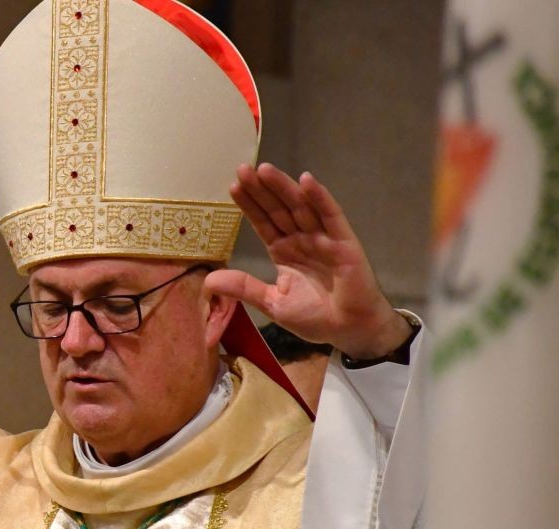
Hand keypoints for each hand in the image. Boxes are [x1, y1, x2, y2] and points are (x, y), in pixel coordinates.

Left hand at [205, 163, 410, 358]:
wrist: (350, 330)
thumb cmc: (315, 317)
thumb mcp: (272, 303)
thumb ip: (245, 288)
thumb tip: (208, 281)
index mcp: (284, 251)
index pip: (264, 222)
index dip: (250, 205)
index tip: (233, 186)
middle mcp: (302, 239)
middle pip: (279, 209)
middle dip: (261, 190)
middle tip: (243, 169)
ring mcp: (323, 238)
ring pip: (301, 207)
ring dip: (284, 188)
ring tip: (264, 170)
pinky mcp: (344, 242)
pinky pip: (331, 215)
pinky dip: (320, 198)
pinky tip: (305, 181)